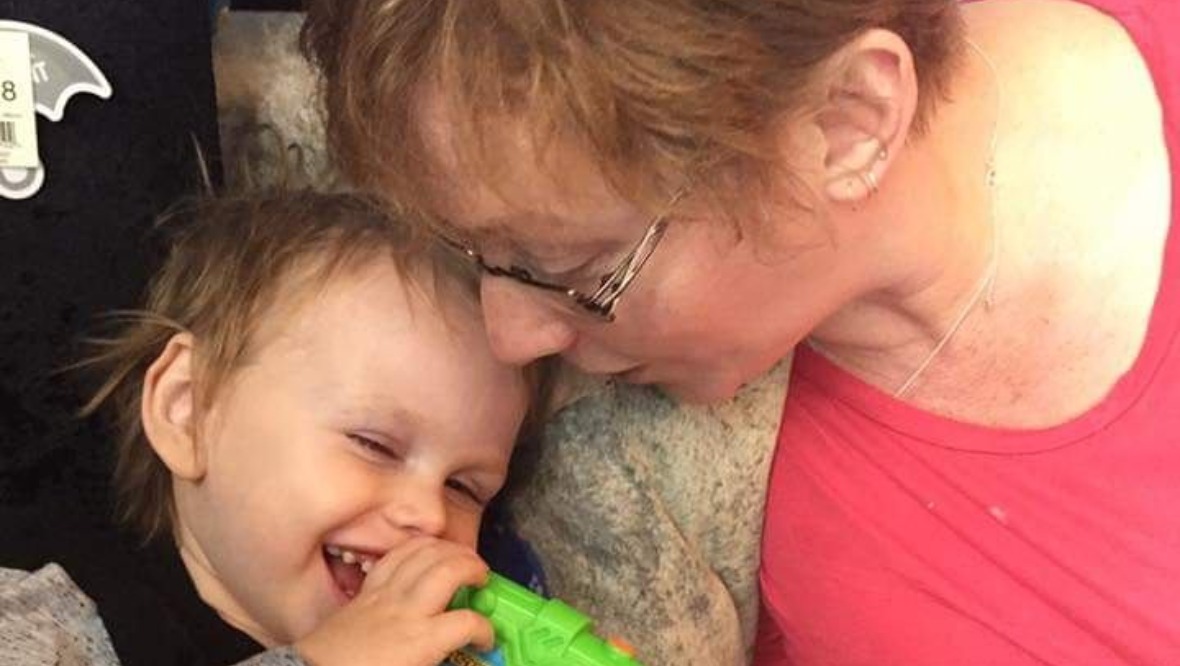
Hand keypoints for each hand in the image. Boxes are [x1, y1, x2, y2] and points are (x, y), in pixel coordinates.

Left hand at [294, 536, 492, 665]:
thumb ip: (439, 662)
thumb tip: (459, 659)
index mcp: (422, 641)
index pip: (469, 624)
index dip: (486, 631)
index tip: (486, 640)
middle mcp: (408, 610)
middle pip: (450, 569)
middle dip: (474, 567)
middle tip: (483, 578)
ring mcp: (386, 594)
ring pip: (425, 553)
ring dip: (450, 549)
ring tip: (462, 557)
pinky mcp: (368, 589)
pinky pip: (397, 555)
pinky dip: (418, 546)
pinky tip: (428, 550)